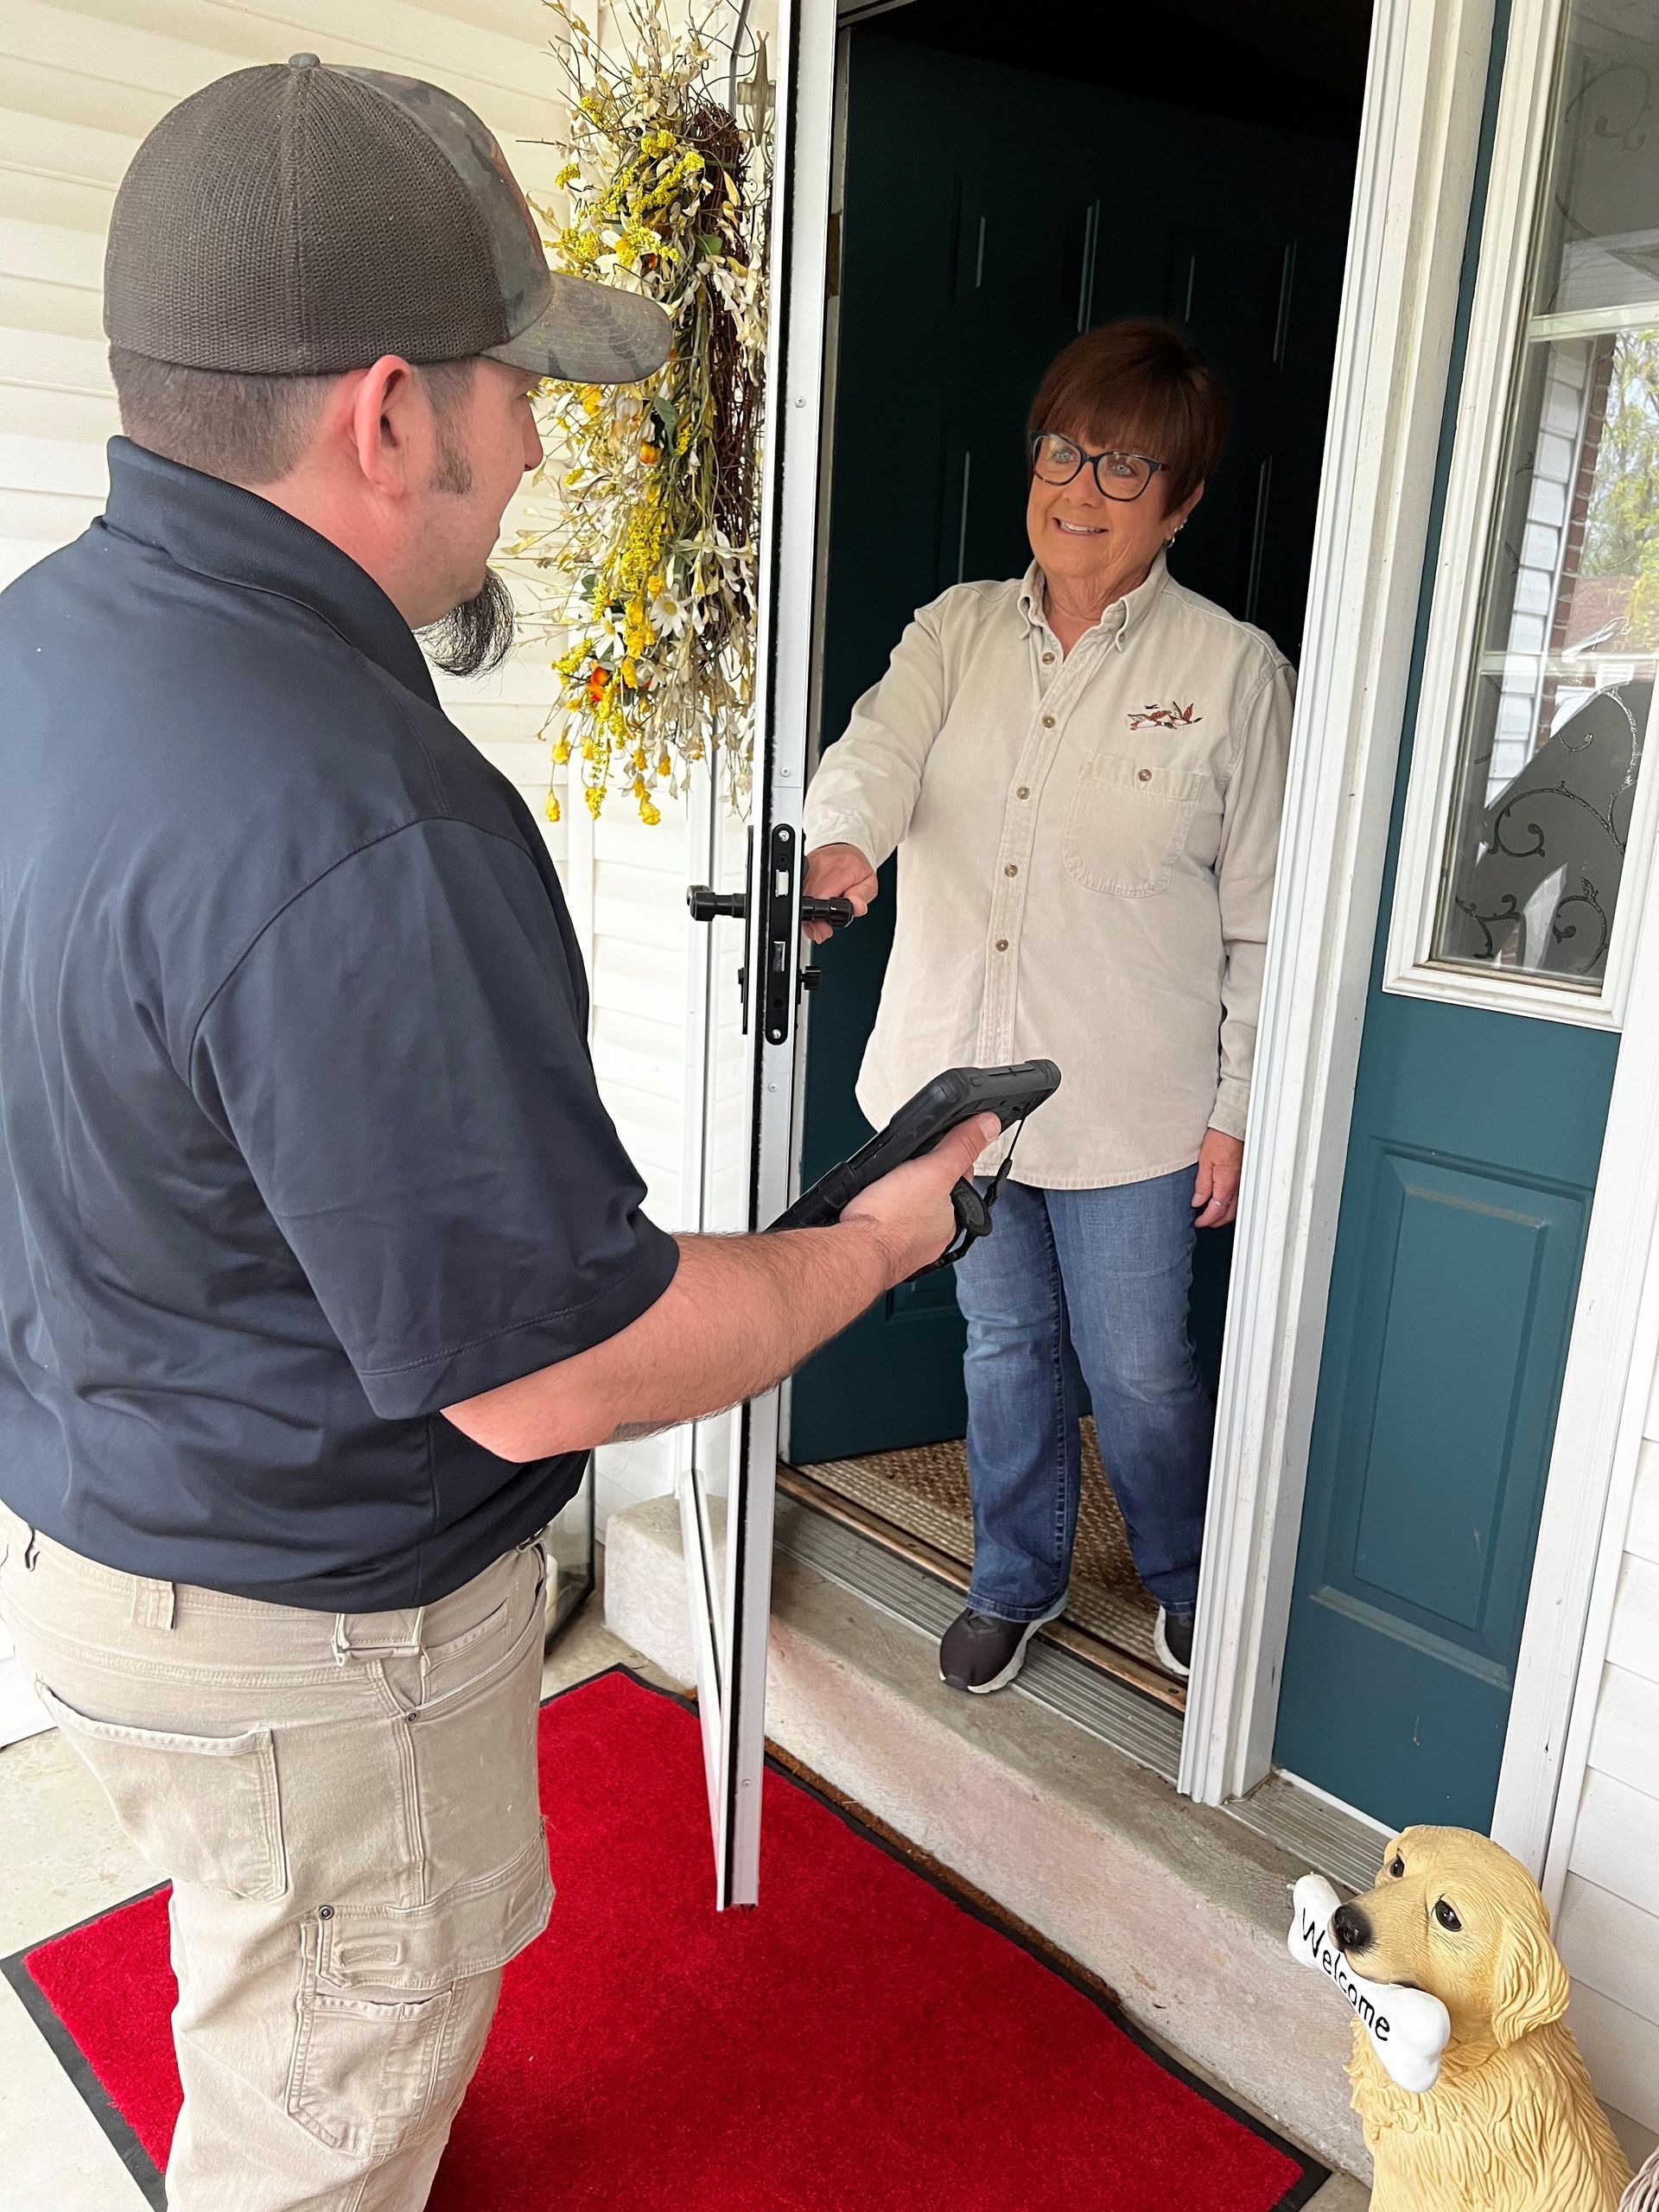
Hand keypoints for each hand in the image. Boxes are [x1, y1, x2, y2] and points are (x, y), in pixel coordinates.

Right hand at [804, 842, 877, 941]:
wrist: (846, 849)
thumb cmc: (857, 868)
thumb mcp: (869, 883)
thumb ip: (863, 896)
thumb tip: (858, 907)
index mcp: (840, 869)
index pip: (823, 896)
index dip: (821, 919)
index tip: (824, 930)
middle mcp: (820, 867)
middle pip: (808, 901)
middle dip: (814, 922)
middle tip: (823, 930)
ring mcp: (807, 868)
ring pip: (799, 899)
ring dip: (808, 916)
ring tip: (820, 921)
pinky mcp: (800, 871)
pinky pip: (797, 893)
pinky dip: (803, 906)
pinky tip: (813, 911)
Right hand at [843, 1112, 1000, 1283]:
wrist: (855, 1251)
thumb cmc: (892, 1220)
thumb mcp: (935, 1171)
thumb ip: (961, 1146)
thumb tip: (989, 1125)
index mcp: (953, 1218)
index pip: (960, 1179)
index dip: (948, 1156)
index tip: (935, 1146)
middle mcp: (933, 1235)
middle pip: (933, 1194)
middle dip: (921, 1178)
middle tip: (905, 1164)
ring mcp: (906, 1242)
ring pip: (908, 1208)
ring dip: (899, 1195)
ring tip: (885, 1183)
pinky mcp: (880, 1245)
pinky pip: (884, 1222)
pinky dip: (880, 1212)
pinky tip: (871, 1205)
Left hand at [1192, 1129, 1243, 1228]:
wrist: (1234, 1126)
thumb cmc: (1220, 1139)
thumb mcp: (1204, 1162)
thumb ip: (1202, 1185)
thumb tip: (1198, 1201)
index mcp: (1226, 1184)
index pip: (1216, 1211)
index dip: (1206, 1220)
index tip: (1198, 1222)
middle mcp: (1237, 1186)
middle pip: (1228, 1214)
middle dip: (1215, 1221)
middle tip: (1203, 1221)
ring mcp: (1242, 1182)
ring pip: (1235, 1207)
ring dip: (1223, 1214)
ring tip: (1210, 1214)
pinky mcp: (1243, 1176)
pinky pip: (1237, 1197)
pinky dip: (1229, 1204)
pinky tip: (1221, 1201)